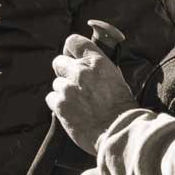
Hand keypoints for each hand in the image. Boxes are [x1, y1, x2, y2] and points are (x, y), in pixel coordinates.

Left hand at [45, 34, 137, 154]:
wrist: (119, 132)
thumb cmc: (122, 109)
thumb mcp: (117, 79)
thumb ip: (100, 69)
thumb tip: (89, 65)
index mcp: (97, 62)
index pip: (74, 42)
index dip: (69, 50)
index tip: (71, 58)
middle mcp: (80, 71)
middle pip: (58, 62)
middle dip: (64, 73)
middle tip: (73, 86)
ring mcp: (68, 88)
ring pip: (56, 84)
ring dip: (63, 92)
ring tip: (78, 104)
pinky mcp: (60, 104)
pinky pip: (51, 99)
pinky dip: (58, 106)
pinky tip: (72, 113)